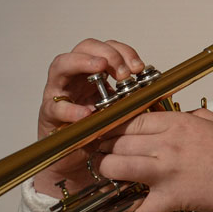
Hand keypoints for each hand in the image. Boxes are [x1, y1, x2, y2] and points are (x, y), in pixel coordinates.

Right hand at [33, 38, 145, 197]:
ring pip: (61, 65)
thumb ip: (136, 99)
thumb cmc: (101, 133)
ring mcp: (59, 92)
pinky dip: (70, 108)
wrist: (80, 164)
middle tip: (123, 72)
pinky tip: (87, 112)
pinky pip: (55, 106)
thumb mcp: (123, 112)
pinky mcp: (49, 114)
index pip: (108, 48)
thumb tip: (163, 90)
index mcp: (94, 73)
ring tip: (100, 69)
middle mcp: (75, 77)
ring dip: (82, 63)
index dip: (124, 52)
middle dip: (106, 54)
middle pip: (84, 47)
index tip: (139, 67)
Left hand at [97, 108, 212, 211]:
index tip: (110, 133)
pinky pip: (140, 209)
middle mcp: (165, 144)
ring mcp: (164, 172)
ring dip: (108, 173)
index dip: (115, 127)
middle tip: (104, 154)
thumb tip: (183, 117)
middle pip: (118, 142)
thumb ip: (194, 116)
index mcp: (176, 123)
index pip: (132, 120)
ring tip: (111, 177)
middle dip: (106, 148)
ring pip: (116, 168)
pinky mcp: (169, 198)